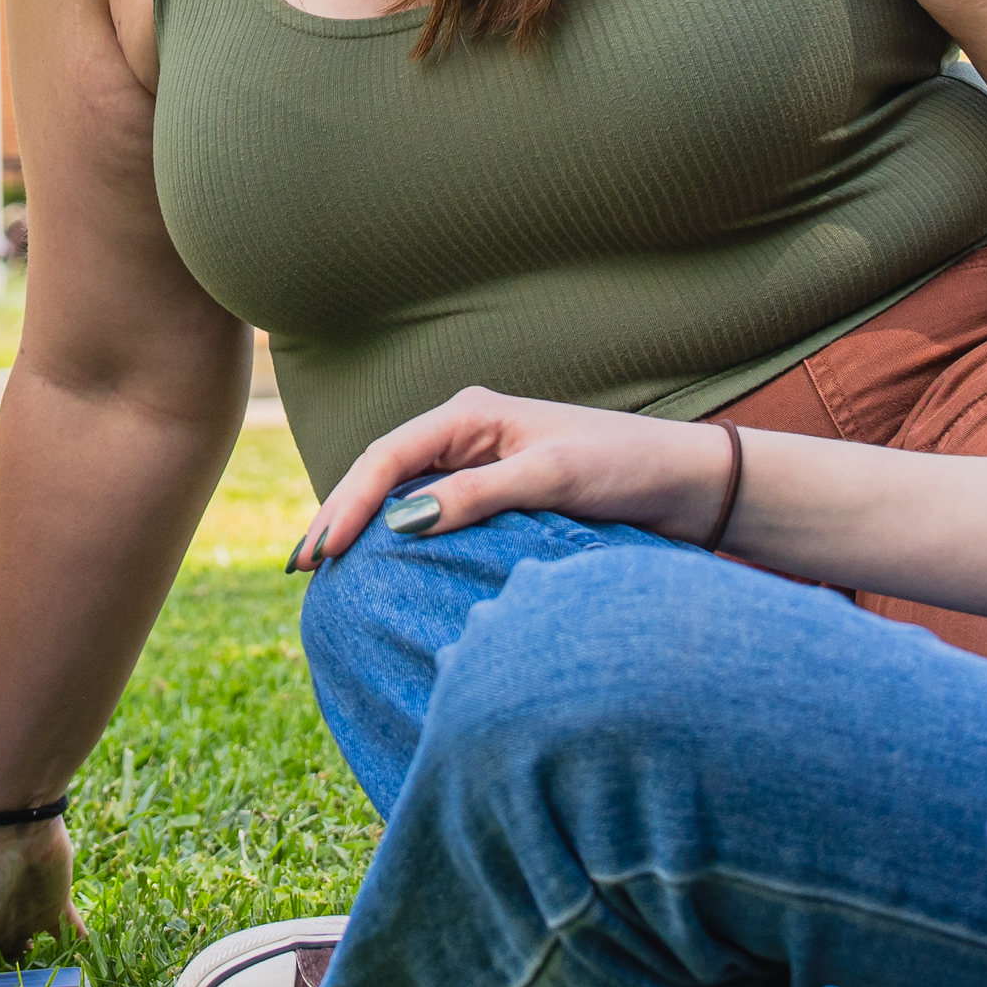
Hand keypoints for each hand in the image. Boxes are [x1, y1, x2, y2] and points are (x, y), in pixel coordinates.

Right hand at [286, 390, 718, 568]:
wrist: (686, 484)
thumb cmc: (625, 469)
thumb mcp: (551, 479)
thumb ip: (477, 497)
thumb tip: (401, 522)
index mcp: (471, 414)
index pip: (386, 457)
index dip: (349, 504)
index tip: (323, 553)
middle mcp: (468, 433)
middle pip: (382, 473)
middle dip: (339, 516)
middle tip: (300, 569)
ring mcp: (481, 463)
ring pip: (402, 493)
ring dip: (364, 528)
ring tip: (326, 573)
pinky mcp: (498, 493)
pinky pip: (432, 513)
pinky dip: (400, 538)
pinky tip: (384, 569)